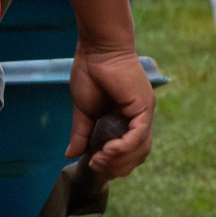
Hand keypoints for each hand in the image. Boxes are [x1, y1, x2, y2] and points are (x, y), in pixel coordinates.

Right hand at [66, 46, 154, 176]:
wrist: (97, 50)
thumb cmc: (91, 74)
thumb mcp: (83, 111)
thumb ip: (81, 134)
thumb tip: (71, 156)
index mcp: (128, 120)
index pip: (129, 152)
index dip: (114, 164)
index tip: (93, 164)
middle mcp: (140, 118)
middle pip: (138, 155)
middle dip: (117, 166)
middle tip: (96, 165)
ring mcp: (144, 113)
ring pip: (141, 148)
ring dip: (119, 160)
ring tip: (99, 160)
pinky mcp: (144, 106)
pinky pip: (139, 134)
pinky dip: (124, 147)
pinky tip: (107, 150)